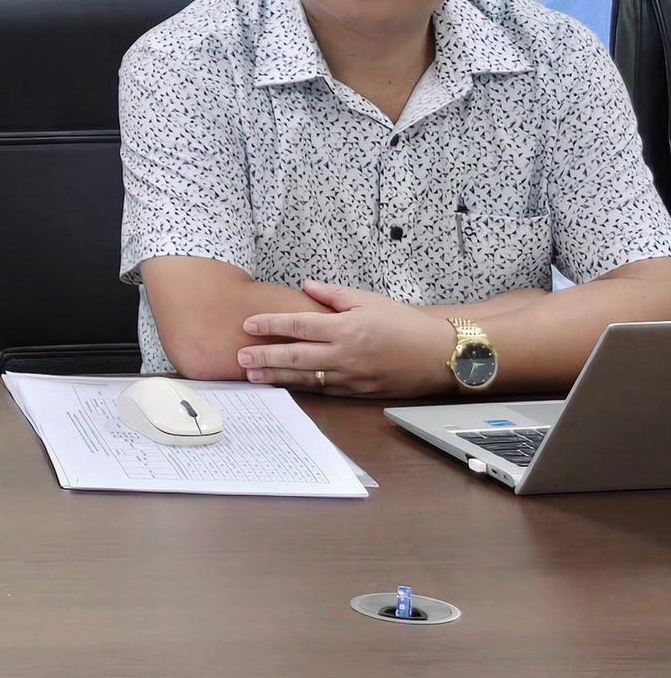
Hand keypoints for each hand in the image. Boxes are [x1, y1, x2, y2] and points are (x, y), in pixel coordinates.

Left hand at [237, 280, 455, 396]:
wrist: (438, 354)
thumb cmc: (405, 323)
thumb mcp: (369, 299)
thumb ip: (333, 294)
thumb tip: (306, 286)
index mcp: (346, 327)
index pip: (299, 326)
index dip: (271, 325)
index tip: (248, 324)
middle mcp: (345, 354)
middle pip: (295, 356)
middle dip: (265, 357)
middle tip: (240, 357)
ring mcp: (351, 376)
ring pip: (306, 378)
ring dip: (277, 377)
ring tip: (252, 376)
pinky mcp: (358, 391)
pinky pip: (324, 390)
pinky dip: (302, 388)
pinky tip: (284, 385)